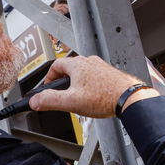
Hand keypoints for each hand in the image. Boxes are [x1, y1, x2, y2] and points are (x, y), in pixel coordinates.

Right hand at [29, 55, 157, 118]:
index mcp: (78, 65)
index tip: (47, 88)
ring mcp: (101, 67)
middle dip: (62, 82)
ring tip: (76, 97)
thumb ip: (50, 100)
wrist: (129, 98)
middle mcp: (89, 62)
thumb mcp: (71, 102)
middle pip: (69, 68)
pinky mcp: (110, 74)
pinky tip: (92, 97)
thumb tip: (35, 101)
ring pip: (82, 72)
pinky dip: (89, 85)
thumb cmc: (105, 98)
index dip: (48, 77)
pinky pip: (94, 77)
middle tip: (61, 95)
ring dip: (76, 83)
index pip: (55, 65)